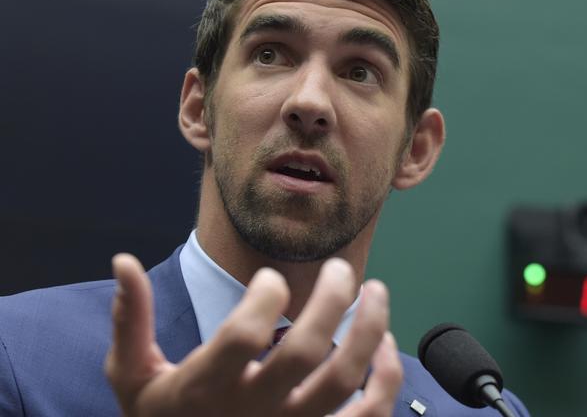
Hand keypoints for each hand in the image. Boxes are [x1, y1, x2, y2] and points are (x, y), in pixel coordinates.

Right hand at [104, 254, 402, 415]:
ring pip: (346, 380)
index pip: (242, 337)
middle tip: (338, 267)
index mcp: (204, 389)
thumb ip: (130, 320)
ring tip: (378, 290)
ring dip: (371, 329)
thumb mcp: (132, 376)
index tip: (270, 277)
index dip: (263, 298)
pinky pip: (369, 415)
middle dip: (331, 299)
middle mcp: (254, 411)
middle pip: (306, 352)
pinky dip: (388, 379)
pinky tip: (386, 345)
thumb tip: (122, 260)